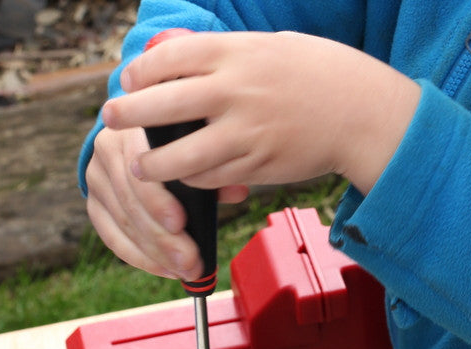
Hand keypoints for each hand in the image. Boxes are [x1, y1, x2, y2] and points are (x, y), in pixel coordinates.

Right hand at [85, 124, 247, 280]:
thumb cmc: (178, 139)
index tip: (181, 224)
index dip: (157, 200)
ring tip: (185, 271)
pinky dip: (140, 258)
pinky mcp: (94, 203)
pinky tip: (165, 270)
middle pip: (131, 203)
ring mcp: (96, 178)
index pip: (137, 169)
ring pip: (124, 224)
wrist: (142, 133)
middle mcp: (106, 149)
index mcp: (131, 127)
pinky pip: (113, 238)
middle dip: (163, 239)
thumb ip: (215, 167)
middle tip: (191, 262)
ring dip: (156, 254)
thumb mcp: (197, 145)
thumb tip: (238, 192)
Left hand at [103, 31, 420, 197]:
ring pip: (184, 154)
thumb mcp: (268, 47)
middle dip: (130, 114)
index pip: (172, 60)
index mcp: (237, 54)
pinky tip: (183, 178)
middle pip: (166, 106)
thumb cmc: (317, 74)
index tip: (127, 79)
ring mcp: (246, 132)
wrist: (360, 112)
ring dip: (154, 164)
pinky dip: (192, 179)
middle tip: (110, 119)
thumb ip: (222, 54)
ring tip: (140, 167)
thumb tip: (173, 53)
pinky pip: (212, 176)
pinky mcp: (257, 164)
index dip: (141, 72)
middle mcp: (237, 92)